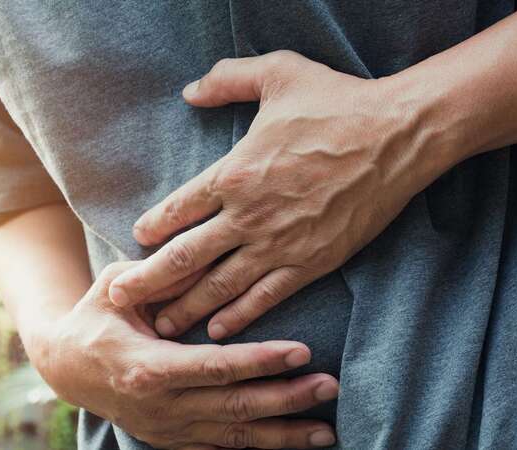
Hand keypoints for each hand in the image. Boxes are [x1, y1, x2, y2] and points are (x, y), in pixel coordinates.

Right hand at [34, 260, 338, 448]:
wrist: (64, 367)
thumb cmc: (94, 318)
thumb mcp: (116, 289)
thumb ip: (158, 276)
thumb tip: (206, 256)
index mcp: (148, 366)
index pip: (216, 366)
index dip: (262, 360)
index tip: (304, 350)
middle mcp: (161, 406)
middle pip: (235, 407)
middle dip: (287, 399)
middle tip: (330, 385)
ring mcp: (167, 428)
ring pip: (235, 437)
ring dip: (283, 434)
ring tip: (326, 430)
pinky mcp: (171, 439)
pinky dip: (256, 449)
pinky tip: (291, 445)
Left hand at [108, 51, 449, 338]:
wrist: (396, 138)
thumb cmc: (338, 103)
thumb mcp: (278, 73)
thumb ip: (228, 79)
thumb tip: (191, 92)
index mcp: (235, 171)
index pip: (178, 209)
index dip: (151, 228)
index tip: (134, 242)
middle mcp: (248, 214)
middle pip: (186, 256)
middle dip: (148, 281)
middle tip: (119, 299)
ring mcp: (279, 243)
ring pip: (220, 285)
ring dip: (186, 308)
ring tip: (161, 325)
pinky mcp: (311, 262)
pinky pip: (266, 296)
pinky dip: (239, 316)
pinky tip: (218, 330)